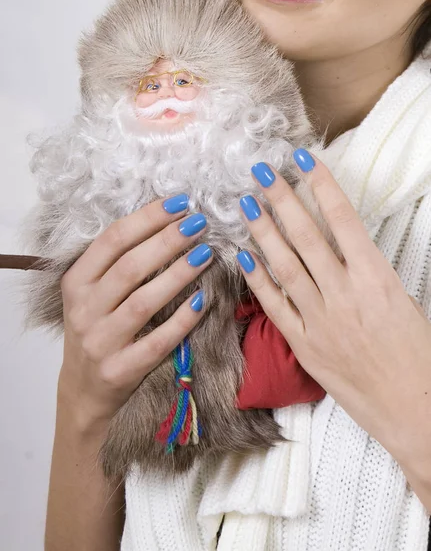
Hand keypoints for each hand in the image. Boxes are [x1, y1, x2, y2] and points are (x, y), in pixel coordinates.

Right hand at [59, 195, 212, 428]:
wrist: (84, 390)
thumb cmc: (96, 330)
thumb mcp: (91, 294)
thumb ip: (116, 263)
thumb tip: (165, 223)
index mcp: (76, 282)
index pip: (112, 240)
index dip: (148, 218)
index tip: (180, 203)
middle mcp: (83, 309)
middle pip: (130, 267)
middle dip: (168, 241)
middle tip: (199, 223)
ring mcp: (100, 342)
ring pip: (143, 302)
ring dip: (178, 275)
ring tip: (206, 254)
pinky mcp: (120, 370)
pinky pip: (157, 342)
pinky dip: (182, 320)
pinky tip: (203, 300)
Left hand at [236, 152, 430, 468]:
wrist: (413, 408)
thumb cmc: (418, 355)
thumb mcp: (402, 300)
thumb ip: (369, 273)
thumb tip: (341, 247)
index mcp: (376, 278)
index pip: (342, 220)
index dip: (320, 186)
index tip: (302, 161)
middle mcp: (344, 294)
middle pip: (306, 236)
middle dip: (282, 200)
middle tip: (261, 172)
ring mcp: (320, 320)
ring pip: (285, 266)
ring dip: (263, 232)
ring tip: (246, 204)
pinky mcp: (305, 345)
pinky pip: (275, 307)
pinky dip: (258, 281)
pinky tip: (243, 257)